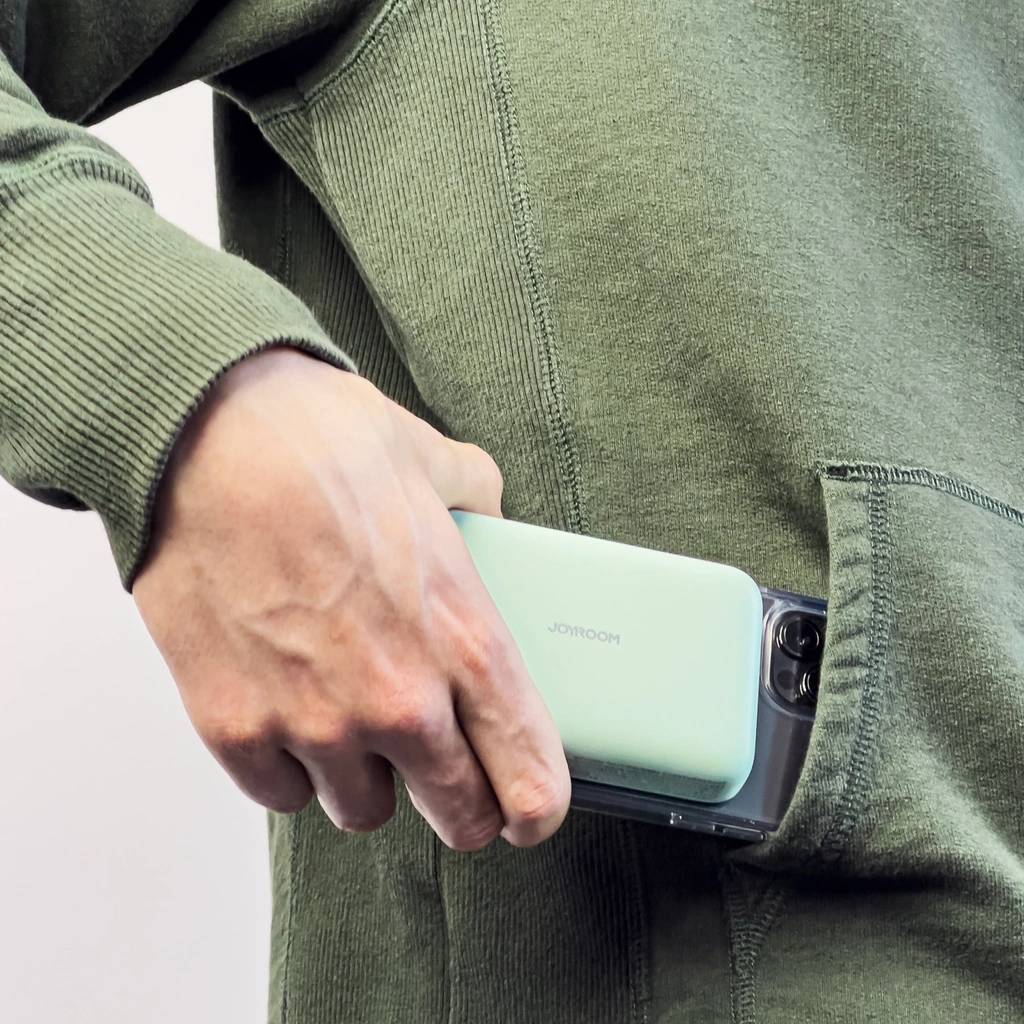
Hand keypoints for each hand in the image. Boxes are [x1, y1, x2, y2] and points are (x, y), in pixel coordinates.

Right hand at [132, 348, 569, 850]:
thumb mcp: (432, 461)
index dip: (537, 804)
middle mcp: (398, 700)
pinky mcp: (235, 729)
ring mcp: (314, 723)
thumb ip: (477, 501)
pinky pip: (283, 794)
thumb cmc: (317, 443)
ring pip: (364, 812)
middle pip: (457, 816)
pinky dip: (291, 765)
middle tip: (445, 775)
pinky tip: (289, 710)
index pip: (530, 774)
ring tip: (352, 720)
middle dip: (459, 804)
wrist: (201, 436)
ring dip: (367, 778)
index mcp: (463, 638)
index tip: (531, 808)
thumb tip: (485, 513)